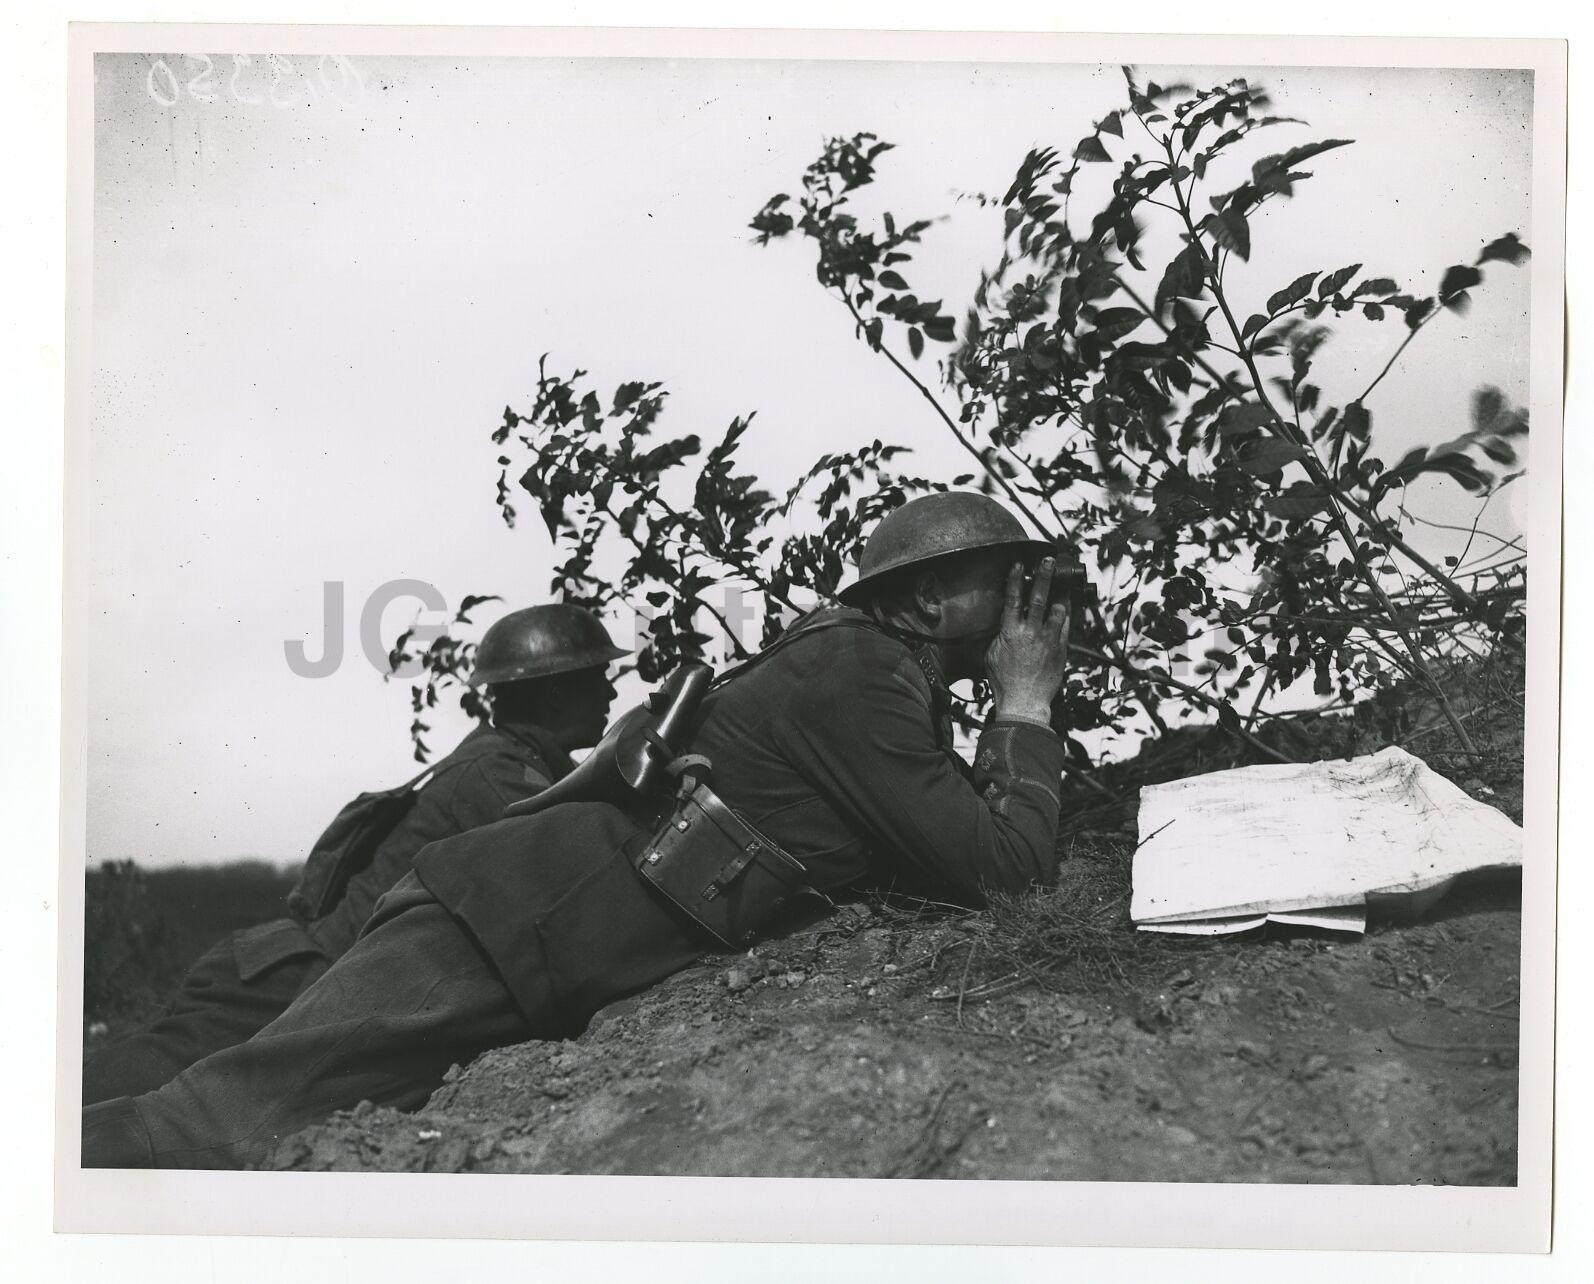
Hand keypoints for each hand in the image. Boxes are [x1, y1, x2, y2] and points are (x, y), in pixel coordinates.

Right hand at [985, 557, 1070, 725]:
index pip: (1012, 598)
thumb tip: (1004, 625)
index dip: (1015, 579)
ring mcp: (1048, 640)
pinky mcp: (1060, 649)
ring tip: (1061, 586)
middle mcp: (1030, 632)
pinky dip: (1065, 615)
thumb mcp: (991, 655)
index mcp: (1010, 632)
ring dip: (1059, 596)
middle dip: (1043, 576)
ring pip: (1057, 610)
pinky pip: (1065, 626)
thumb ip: (999, 636)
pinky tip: (1065, 608)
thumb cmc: (1004, 681)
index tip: (1018, 564)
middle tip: (1048, 561)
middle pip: (1038, 597)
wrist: (1024, 701)